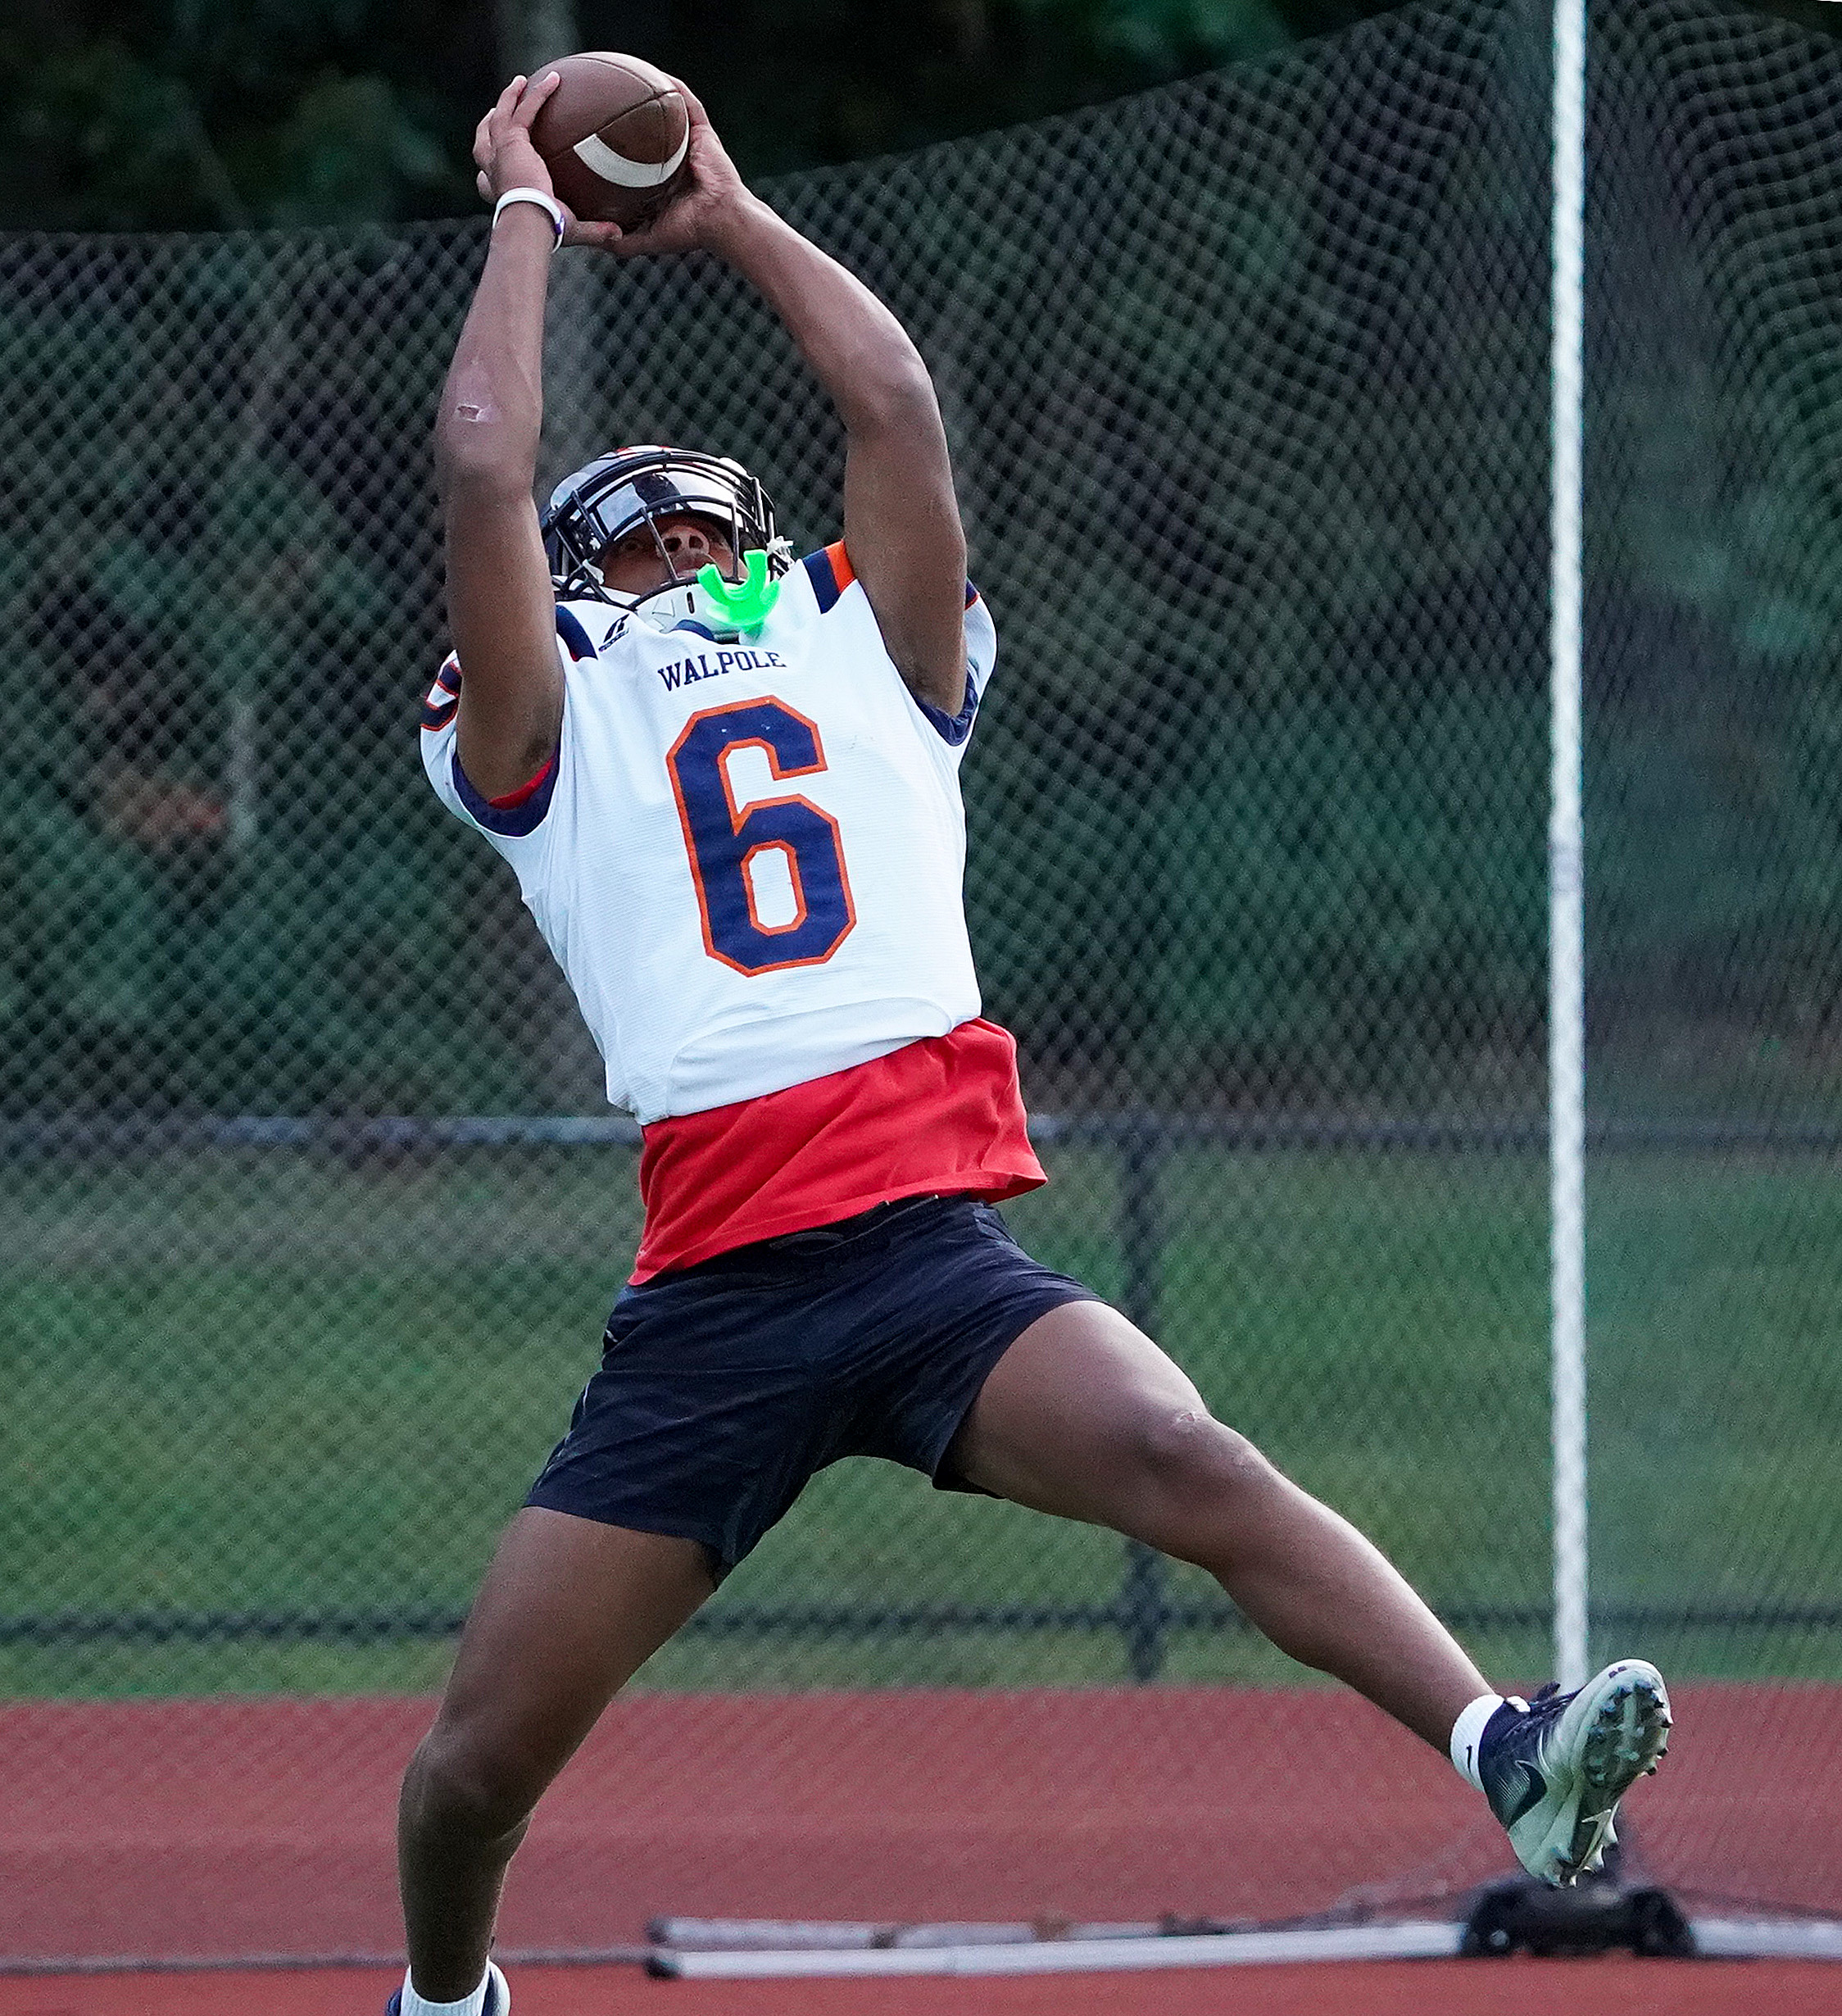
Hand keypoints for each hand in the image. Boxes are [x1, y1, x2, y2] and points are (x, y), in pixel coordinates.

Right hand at [472, 74, 623, 251]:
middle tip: (496, 113)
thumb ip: (593, 230)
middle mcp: (493, 171)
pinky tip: (554, 80)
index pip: (486, 181)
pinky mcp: (511, 139)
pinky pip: (525, 109)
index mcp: (500, 192)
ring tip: (521, 83)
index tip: (489, 169)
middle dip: (487, 126)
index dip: (486, 173)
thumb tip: (618, 236)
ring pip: (500, 117)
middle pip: (482, 143)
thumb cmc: (544, 229)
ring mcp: (498, 152)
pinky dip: (537, 94)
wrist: (530, 218)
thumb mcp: (570, 230)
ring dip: (510, 98)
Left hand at [606, 79, 758, 259]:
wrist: (722, 220)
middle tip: (601, 98)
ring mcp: (689, 143)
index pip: (633, 157)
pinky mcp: (703, 133)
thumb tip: (593, 237)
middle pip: (645, 129)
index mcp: (660, 179)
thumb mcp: (647, 239)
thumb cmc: (690, 231)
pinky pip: (688, 103)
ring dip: (650, 92)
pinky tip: (656, 74)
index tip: (589, 134)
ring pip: (666, 111)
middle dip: (627, 112)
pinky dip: (674, 88)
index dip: (613, 144)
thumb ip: (621, 241)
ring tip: (626, 74)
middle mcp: (673, 157)